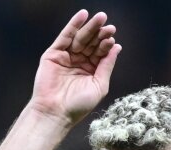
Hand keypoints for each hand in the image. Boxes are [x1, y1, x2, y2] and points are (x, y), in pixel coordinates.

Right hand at [29, 10, 120, 125]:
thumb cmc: (78, 105)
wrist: (56, 112)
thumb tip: (117, 47)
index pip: (100, 53)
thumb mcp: (99, 85)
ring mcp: (66, 57)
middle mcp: (79, 62)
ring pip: (80, 38)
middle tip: (109, 26)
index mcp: (91, 70)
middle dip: (100, 34)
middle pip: (91, 43)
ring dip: (90, 27)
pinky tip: (83, 15)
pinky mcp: (54, 54)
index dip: (106, 44)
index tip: (112, 37)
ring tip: (100, 18)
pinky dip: (73, 25)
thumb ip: (107, 65)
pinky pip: (65, 36)